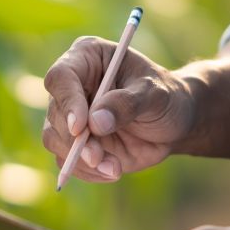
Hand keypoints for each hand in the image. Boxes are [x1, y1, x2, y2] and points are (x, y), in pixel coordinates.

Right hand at [42, 36, 195, 182]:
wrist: (174, 122)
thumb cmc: (166, 97)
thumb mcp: (156, 94)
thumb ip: (128, 103)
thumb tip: (95, 122)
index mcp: (87, 58)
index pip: (61, 77)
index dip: (68, 102)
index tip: (81, 127)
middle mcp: (73, 86)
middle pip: (55, 113)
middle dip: (75, 140)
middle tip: (98, 157)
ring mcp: (71, 116)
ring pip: (55, 139)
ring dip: (81, 160)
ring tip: (114, 168)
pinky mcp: (75, 142)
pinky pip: (67, 161)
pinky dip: (87, 171)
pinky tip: (112, 171)